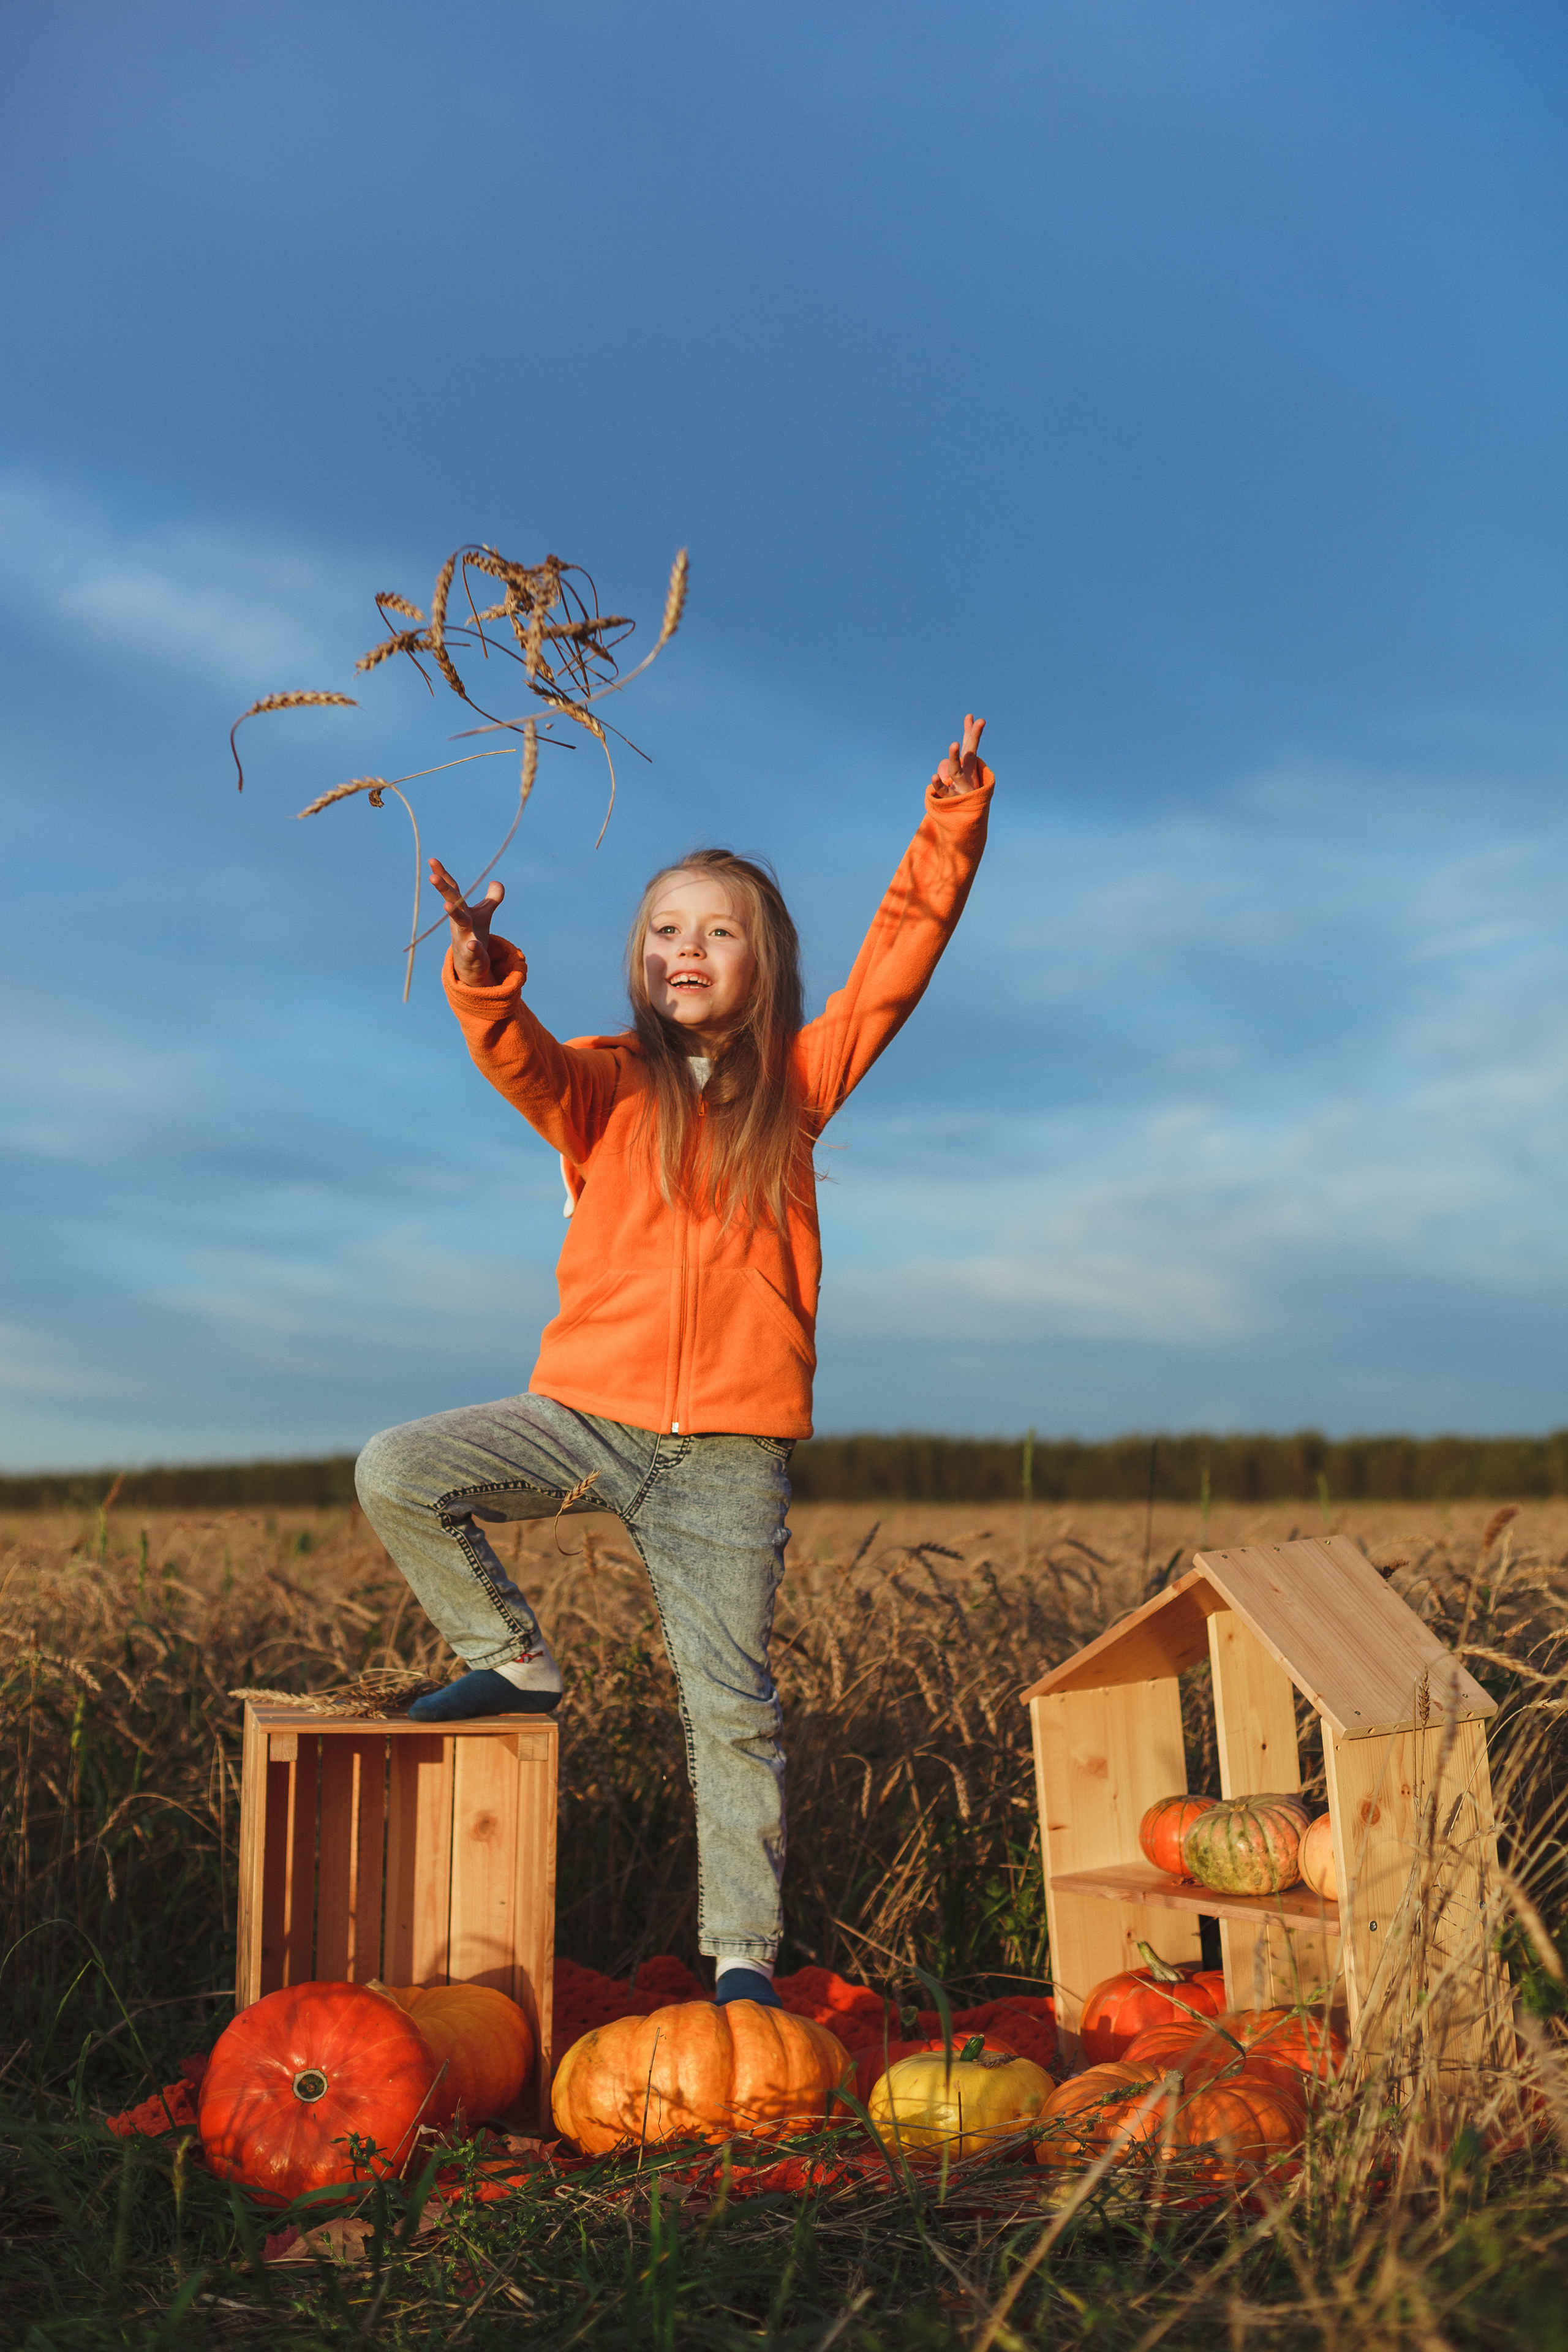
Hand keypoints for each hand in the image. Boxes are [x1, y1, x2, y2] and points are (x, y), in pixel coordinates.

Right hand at [430, 859, 504, 983]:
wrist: (470, 964)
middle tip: (431, 877)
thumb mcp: (484, 914)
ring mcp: (464, 936)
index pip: (453, 889)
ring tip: (446, 905)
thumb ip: (491, 898)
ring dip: (453, 914)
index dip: (443, 875)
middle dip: (443, 890)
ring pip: (459, 923)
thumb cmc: (474, 934)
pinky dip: (473, 947)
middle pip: (452, 902)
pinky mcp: (472, 953)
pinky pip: (472, 950)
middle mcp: (460, 920)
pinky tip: (473, 944)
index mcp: (462, 909)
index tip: (432, 860)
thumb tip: (496, 882)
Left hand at [932, 713, 992, 797]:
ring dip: (954, 758)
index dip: (972, 731)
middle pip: (970, 754)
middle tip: (979, 722)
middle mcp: (967, 774)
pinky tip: (934, 776)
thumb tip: (965, 728)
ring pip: (956, 771)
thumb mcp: (964, 768)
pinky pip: (944, 791)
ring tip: (953, 744)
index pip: (971, 746)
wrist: (969, 814)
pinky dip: (939, 784)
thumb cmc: (965, 787)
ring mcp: (960, 786)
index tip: (973, 717)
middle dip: (973, 738)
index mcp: (969, 766)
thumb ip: (962, 750)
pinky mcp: (951, 799)